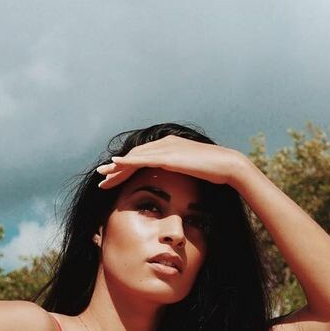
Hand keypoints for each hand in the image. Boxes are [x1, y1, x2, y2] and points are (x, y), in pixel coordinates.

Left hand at [95, 135, 246, 191]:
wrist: (227, 165)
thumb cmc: (216, 172)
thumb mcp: (195, 172)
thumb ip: (183, 174)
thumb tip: (178, 187)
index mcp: (170, 146)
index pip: (143, 156)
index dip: (128, 167)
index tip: (116, 177)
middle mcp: (165, 143)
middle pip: (134, 155)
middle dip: (117, 168)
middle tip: (102, 178)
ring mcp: (166, 148)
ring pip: (134, 157)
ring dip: (116, 168)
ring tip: (103, 177)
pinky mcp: (167, 156)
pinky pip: (141, 159)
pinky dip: (126, 163)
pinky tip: (114, 167)